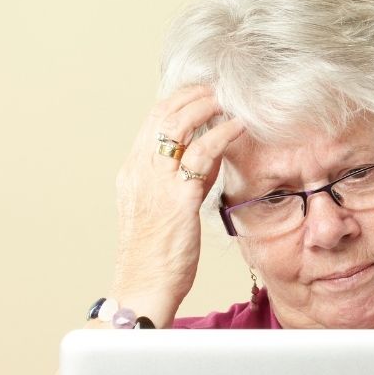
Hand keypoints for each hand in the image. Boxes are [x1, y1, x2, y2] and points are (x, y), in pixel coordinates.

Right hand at [111, 84, 246, 307]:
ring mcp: (156, 183)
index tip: (203, 91)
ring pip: (178, 124)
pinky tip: (239, 128)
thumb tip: (210, 151)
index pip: (152, 120)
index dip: (179, 99)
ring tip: (231, 98)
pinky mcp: (177, 199)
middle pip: (163, 113)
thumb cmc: (158, 257)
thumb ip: (185, 178)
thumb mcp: (166, 209)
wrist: (144, 288)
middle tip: (221, 87)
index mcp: (133, 172)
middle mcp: (140, 171)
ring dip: (208, 105)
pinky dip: (222, 135)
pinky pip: (201, 154)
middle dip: (193, 93)